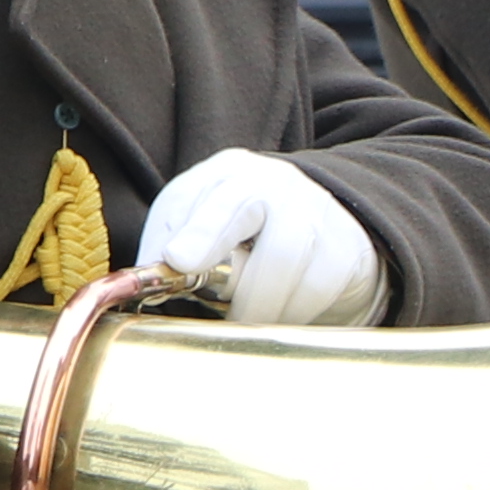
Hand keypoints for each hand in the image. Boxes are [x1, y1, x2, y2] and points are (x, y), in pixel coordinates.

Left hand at [139, 152, 384, 328]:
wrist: (325, 225)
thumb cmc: (246, 231)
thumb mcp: (198, 220)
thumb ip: (166, 242)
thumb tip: (142, 281)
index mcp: (233, 174)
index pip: (219, 199)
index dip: (200, 232)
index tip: (179, 261)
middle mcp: (281, 186)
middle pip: (261, 232)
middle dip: (238, 278)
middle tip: (220, 310)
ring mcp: (319, 216)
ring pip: (287, 272)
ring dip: (258, 308)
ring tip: (244, 315)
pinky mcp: (347, 252)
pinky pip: (314, 294)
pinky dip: (289, 314)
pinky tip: (278, 311)